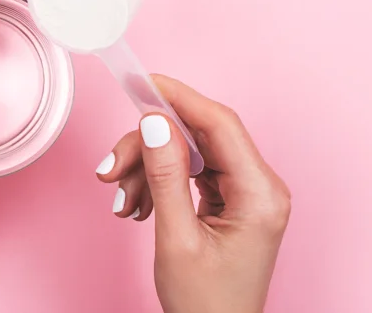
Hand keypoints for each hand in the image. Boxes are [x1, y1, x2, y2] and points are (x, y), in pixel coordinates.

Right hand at [96, 75, 290, 312]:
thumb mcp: (176, 238)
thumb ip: (165, 175)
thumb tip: (154, 122)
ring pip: (188, 152)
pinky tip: (136, 204)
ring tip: (121, 201)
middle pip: (197, 136)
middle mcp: (260, 186)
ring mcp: (246, 192)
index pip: (219, 123)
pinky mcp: (230, 199)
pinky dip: (157, 180)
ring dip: (147, 168)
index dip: (179, 96)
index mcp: (259, 194)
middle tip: (111, 169)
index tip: (143, 81)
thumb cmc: (204, 304)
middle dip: (148, 147)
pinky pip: (189, 171)